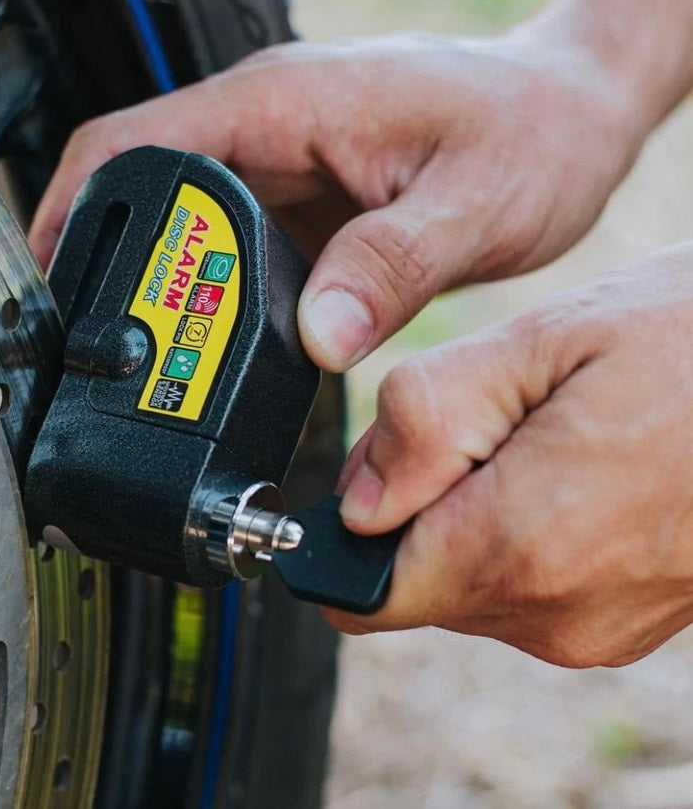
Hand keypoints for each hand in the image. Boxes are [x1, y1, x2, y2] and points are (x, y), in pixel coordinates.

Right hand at [29, 28, 643, 371]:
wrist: (570, 108)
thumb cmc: (532, 129)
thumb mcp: (474, 204)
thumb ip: (390, 266)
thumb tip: (316, 336)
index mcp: (280, 103)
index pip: (132, 143)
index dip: (72, 210)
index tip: (47, 283)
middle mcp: (265, 124)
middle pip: (140, 186)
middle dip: (105, 262)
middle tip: (100, 345)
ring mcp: (278, 159)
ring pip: (180, 218)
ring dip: (158, 279)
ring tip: (149, 351)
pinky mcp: (298, 194)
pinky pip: (227, 238)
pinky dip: (207, 285)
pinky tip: (215, 333)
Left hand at [328, 243, 692, 666]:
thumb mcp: (541, 343)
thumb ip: (427, 418)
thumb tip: (355, 499)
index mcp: (525, 549)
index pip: (365, 591)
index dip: (346, 524)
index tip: (385, 457)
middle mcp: (558, 613)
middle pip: (410, 576)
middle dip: (413, 497)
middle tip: (485, 411)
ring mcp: (597, 626)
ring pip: (464, 577)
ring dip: (468, 505)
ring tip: (544, 426)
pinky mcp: (624, 619)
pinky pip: (524, 579)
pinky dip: (518, 522)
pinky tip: (574, 457)